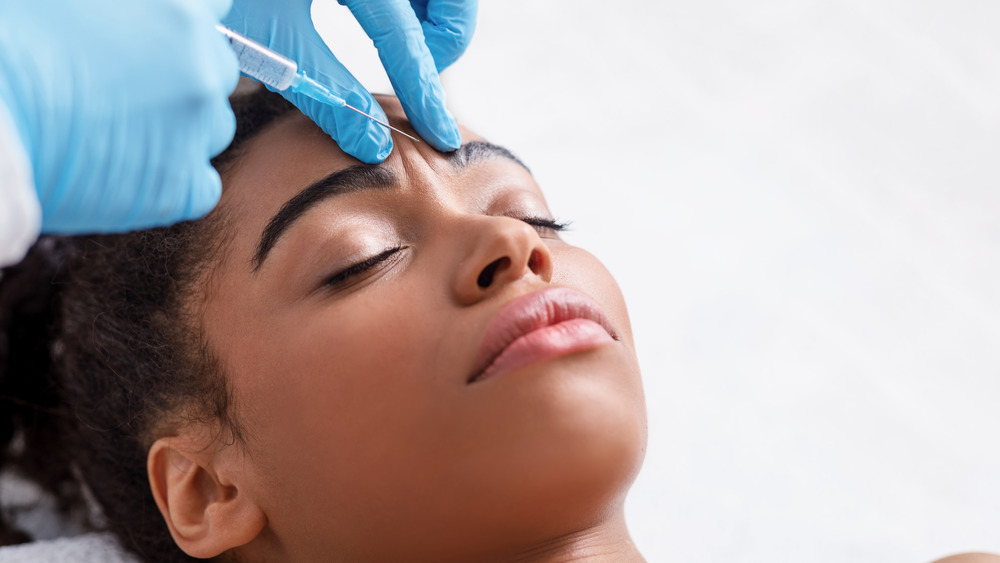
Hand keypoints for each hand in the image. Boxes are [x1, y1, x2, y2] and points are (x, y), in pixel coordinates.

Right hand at [0, 0, 238, 233]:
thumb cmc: (8, 43)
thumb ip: (130, 1)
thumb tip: (141, 8)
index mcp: (180, 11)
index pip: (213, 10)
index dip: (181, 23)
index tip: (159, 36)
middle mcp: (201, 68)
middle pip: (216, 68)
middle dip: (181, 73)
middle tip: (129, 82)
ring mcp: (195, 130)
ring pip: (212, 126)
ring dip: (181, 124)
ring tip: (123, 125)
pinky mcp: (178, 186)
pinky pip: (201, 185)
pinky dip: (174, 178)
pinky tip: (133, 167)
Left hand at [224, 0, 476, 163]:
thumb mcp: (268, 38)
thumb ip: (326, 92)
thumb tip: (373, 145)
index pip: (401, 34)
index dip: (423, 90)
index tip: (439, 135)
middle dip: (445, 38)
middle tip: (415, 68)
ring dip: (432, 15)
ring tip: (399, 42)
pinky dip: (413, 1)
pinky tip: (378, 14)